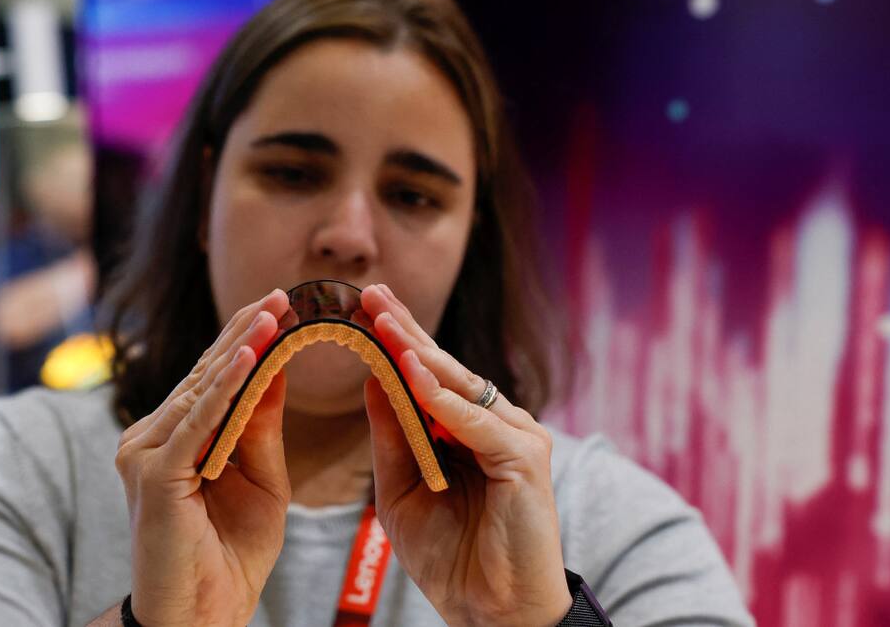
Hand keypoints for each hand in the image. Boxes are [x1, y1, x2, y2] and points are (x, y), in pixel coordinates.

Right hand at [114, 288, 291, 626]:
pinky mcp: (153, 473)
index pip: (213, 377)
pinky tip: (250, 355)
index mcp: (172, 435)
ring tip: (274, 311)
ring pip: (203, 390)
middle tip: (284, 293)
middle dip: (248, 331)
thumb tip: (275, 363)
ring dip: (242, 347)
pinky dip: (225, 388)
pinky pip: (197, 421)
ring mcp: (143, 452)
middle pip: (207, 374)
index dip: (247, 338)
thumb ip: (260, 424)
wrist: (202, 616)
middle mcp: (148, 436)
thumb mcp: (260, 477)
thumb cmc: (232, 553)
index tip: (283, 304)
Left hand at [359, 284, 571, 626]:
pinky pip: (478, 424)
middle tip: (371, 295)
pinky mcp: (527, 459)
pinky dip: (445, 402)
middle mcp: (495, 424)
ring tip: (384, 322)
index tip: (362, 308)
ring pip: (460, 387)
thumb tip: (372, 378)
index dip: (397, 341)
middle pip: (444, 368)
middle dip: (405, 331)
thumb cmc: (450, 557)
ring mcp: (516, 437)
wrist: (492, 612)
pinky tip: (416, 376)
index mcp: (466, 430)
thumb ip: (392, 436)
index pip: (428, 374)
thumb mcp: (402, 489)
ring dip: (420, 354)